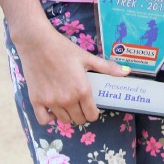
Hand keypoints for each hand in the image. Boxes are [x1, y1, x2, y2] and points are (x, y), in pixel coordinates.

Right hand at [14, 24, 130, 127]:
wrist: (37, 42)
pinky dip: (50, 118)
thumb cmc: (63, 48)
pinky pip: (44, 120)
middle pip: (79, 119)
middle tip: (80, 104)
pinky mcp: (36, 100)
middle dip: (82, 114)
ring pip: (64, 120)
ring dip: (68, 115)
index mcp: (82, 90)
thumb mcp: (87, 57)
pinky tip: (53, 109)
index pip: (92, 115)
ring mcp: (51, 102)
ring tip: (68, 104)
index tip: (92, 107)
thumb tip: (127, 72)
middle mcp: (67, 99)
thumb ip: (107, 68)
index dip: (94, 112)